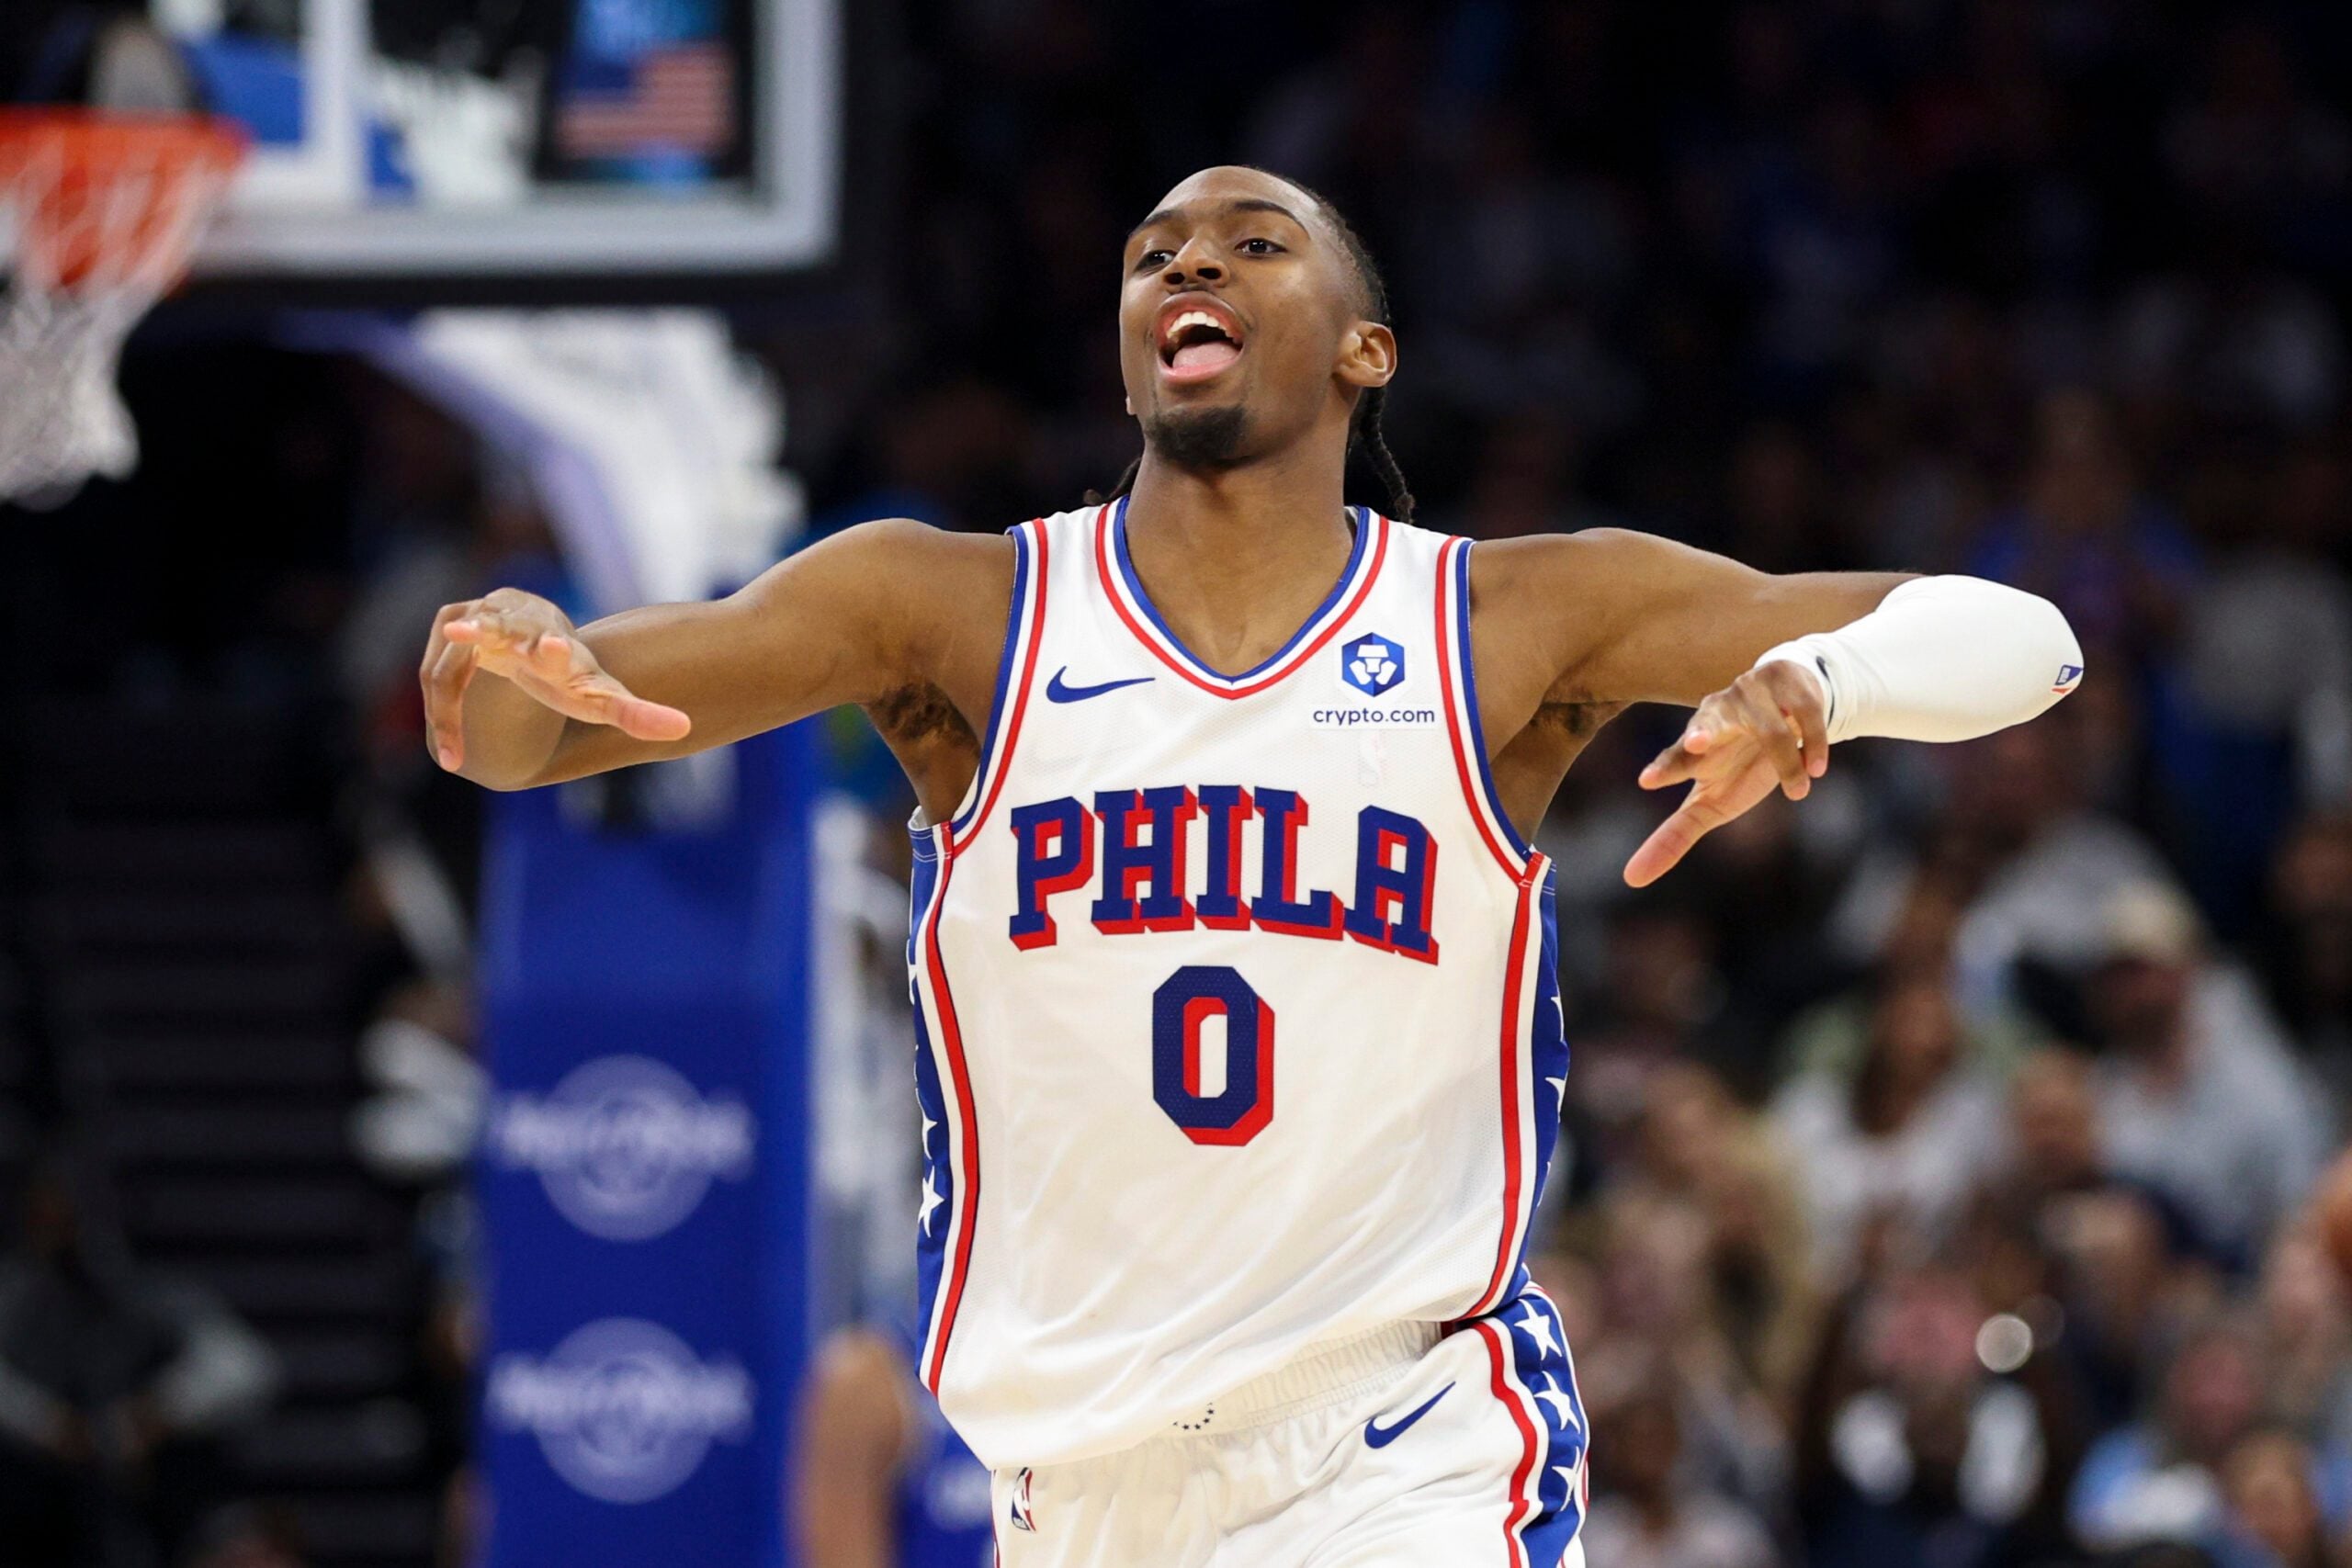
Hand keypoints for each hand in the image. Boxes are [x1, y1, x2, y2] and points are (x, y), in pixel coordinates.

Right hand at [421, 589, 690, 770]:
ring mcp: (480, 620)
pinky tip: (455, 757)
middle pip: (499, 630)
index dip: (550, 647)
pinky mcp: (452, 621)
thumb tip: (684, 729)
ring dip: (451, 706)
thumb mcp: (601, 697)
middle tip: (466, 634)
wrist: (536, 636)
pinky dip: (443, 714)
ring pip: (458, 664)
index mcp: (556, 648)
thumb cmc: (569, 675)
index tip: (551, 647)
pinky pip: (438, 675)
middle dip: (484, 631)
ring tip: (454, 757)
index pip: (553, 643)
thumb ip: (638, 713)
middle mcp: (517, 628)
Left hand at [1623, 660, 1827, 886]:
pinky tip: (1816, 766)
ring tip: (1798, 793)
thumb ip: (1674, 837)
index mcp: (1695, 745)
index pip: (1675, 758)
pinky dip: (1813, 742)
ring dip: (1785, 761)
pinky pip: (1805, 713)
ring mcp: (1752, 693)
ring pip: (1767, 728)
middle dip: (1702, 731)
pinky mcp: (1788, 681)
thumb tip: (1631, 879)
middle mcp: (1717, 713)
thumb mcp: (1710, 802)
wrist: (1787, 711)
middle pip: (1707, 722)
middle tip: (1696, 743)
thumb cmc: (1739, 764)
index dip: (1664, 769)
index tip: (1646, 781)